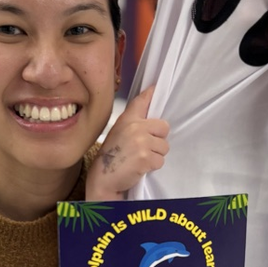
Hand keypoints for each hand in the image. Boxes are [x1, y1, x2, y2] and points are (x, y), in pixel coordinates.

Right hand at [86, 85, 169, 200]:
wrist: (103, 179)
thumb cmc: (111, 157)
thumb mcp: (118, 132)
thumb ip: (134, 122)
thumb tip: (150, 114)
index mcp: (127, 119)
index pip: (142, 101)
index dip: (151, 93)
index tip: (155, 87)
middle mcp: (135, 127)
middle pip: (164, 127)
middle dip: (158, 140)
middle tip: (145, 148)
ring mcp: (141, 142)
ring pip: (164, 146)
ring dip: (156, 155)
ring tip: (140, 159)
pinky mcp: (145, 157)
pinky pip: (160, 161)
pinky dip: (153, 166)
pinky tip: (140, 167)